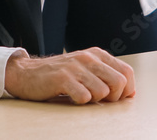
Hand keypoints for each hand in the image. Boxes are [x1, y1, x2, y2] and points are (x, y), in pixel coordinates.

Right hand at [4, 47, 135, 103]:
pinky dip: (80, 102)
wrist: (27, 73)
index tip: (117, 98)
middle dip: (113, 97)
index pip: (127, 72)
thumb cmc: (59, 75)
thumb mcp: (85, 68)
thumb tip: (130, 92)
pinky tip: (71, 97)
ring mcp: (76, 67)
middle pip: (119, 82)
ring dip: (95, 100)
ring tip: (82, 96)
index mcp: (97, 54)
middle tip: (99, 100)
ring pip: (103, 91)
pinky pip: (84, 97)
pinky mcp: (63, 78)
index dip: (127, 89)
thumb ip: (106, 75)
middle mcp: (88, 58)